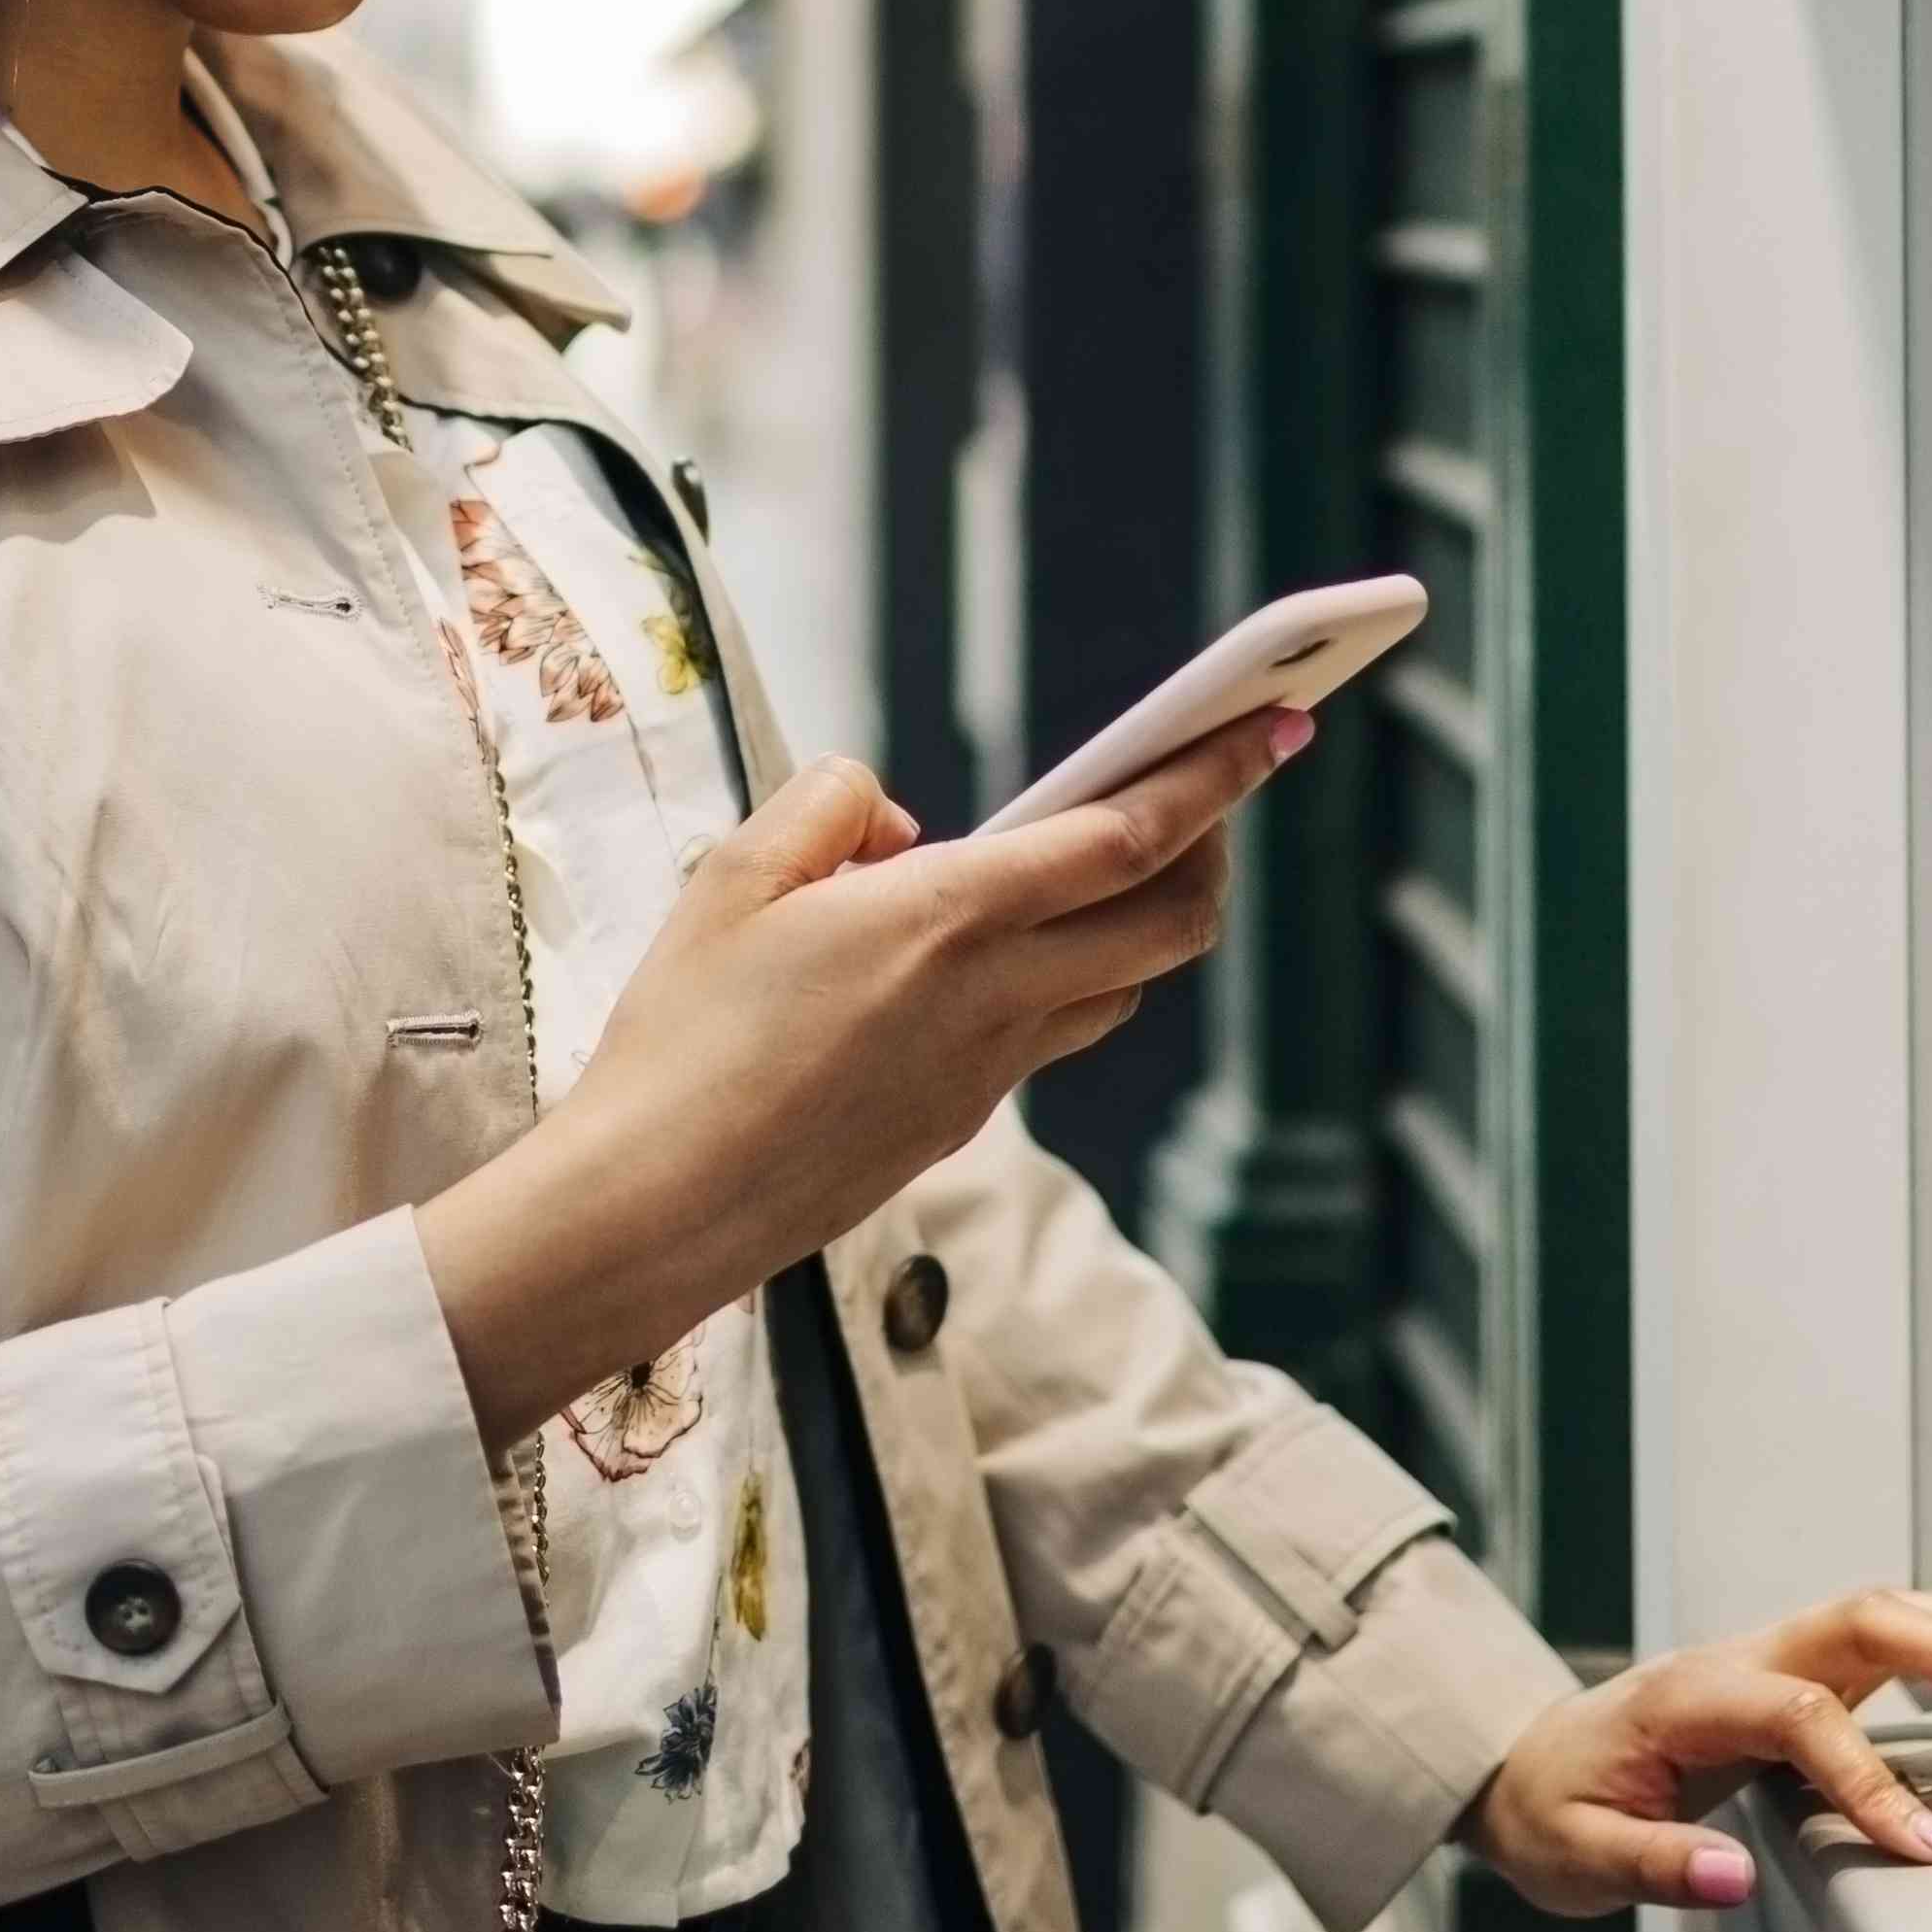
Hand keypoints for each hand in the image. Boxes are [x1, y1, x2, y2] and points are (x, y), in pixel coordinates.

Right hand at [416, 717, 1306, 1446]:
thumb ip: (828, 806)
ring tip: (1102, 868)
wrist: (658, 1205)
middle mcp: (994, 998)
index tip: (1274, 725)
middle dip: (1210, 850)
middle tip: (1200, 796)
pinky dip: (1057, 980)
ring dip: (1138, 922)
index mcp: (947, 918)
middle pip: (1171, 923)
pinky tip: (989, 959)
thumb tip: (900, 820)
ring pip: (1122, 986)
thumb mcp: (734, 876)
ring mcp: (988, 1073)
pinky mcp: (959, 1123)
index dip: (1215, 776)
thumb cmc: (682, 1034)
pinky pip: (1047, 1037)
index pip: (1130, 836)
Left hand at [1461, 1591, 1931, 1911]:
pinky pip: (1878, 1636)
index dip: (1873, 1780)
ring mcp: (1763, 1657)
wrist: (1517, 1767)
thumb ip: (1654, 1863)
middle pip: (1859, 1624)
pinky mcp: (1787, 1672)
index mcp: (1689, 1698)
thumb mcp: (1576, 1854)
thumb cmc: (1549, 1810)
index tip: (1931, 1846)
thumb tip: (1730, 1878)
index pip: (1803, 1718)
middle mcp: (1734, 1660)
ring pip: (1879, 1616)